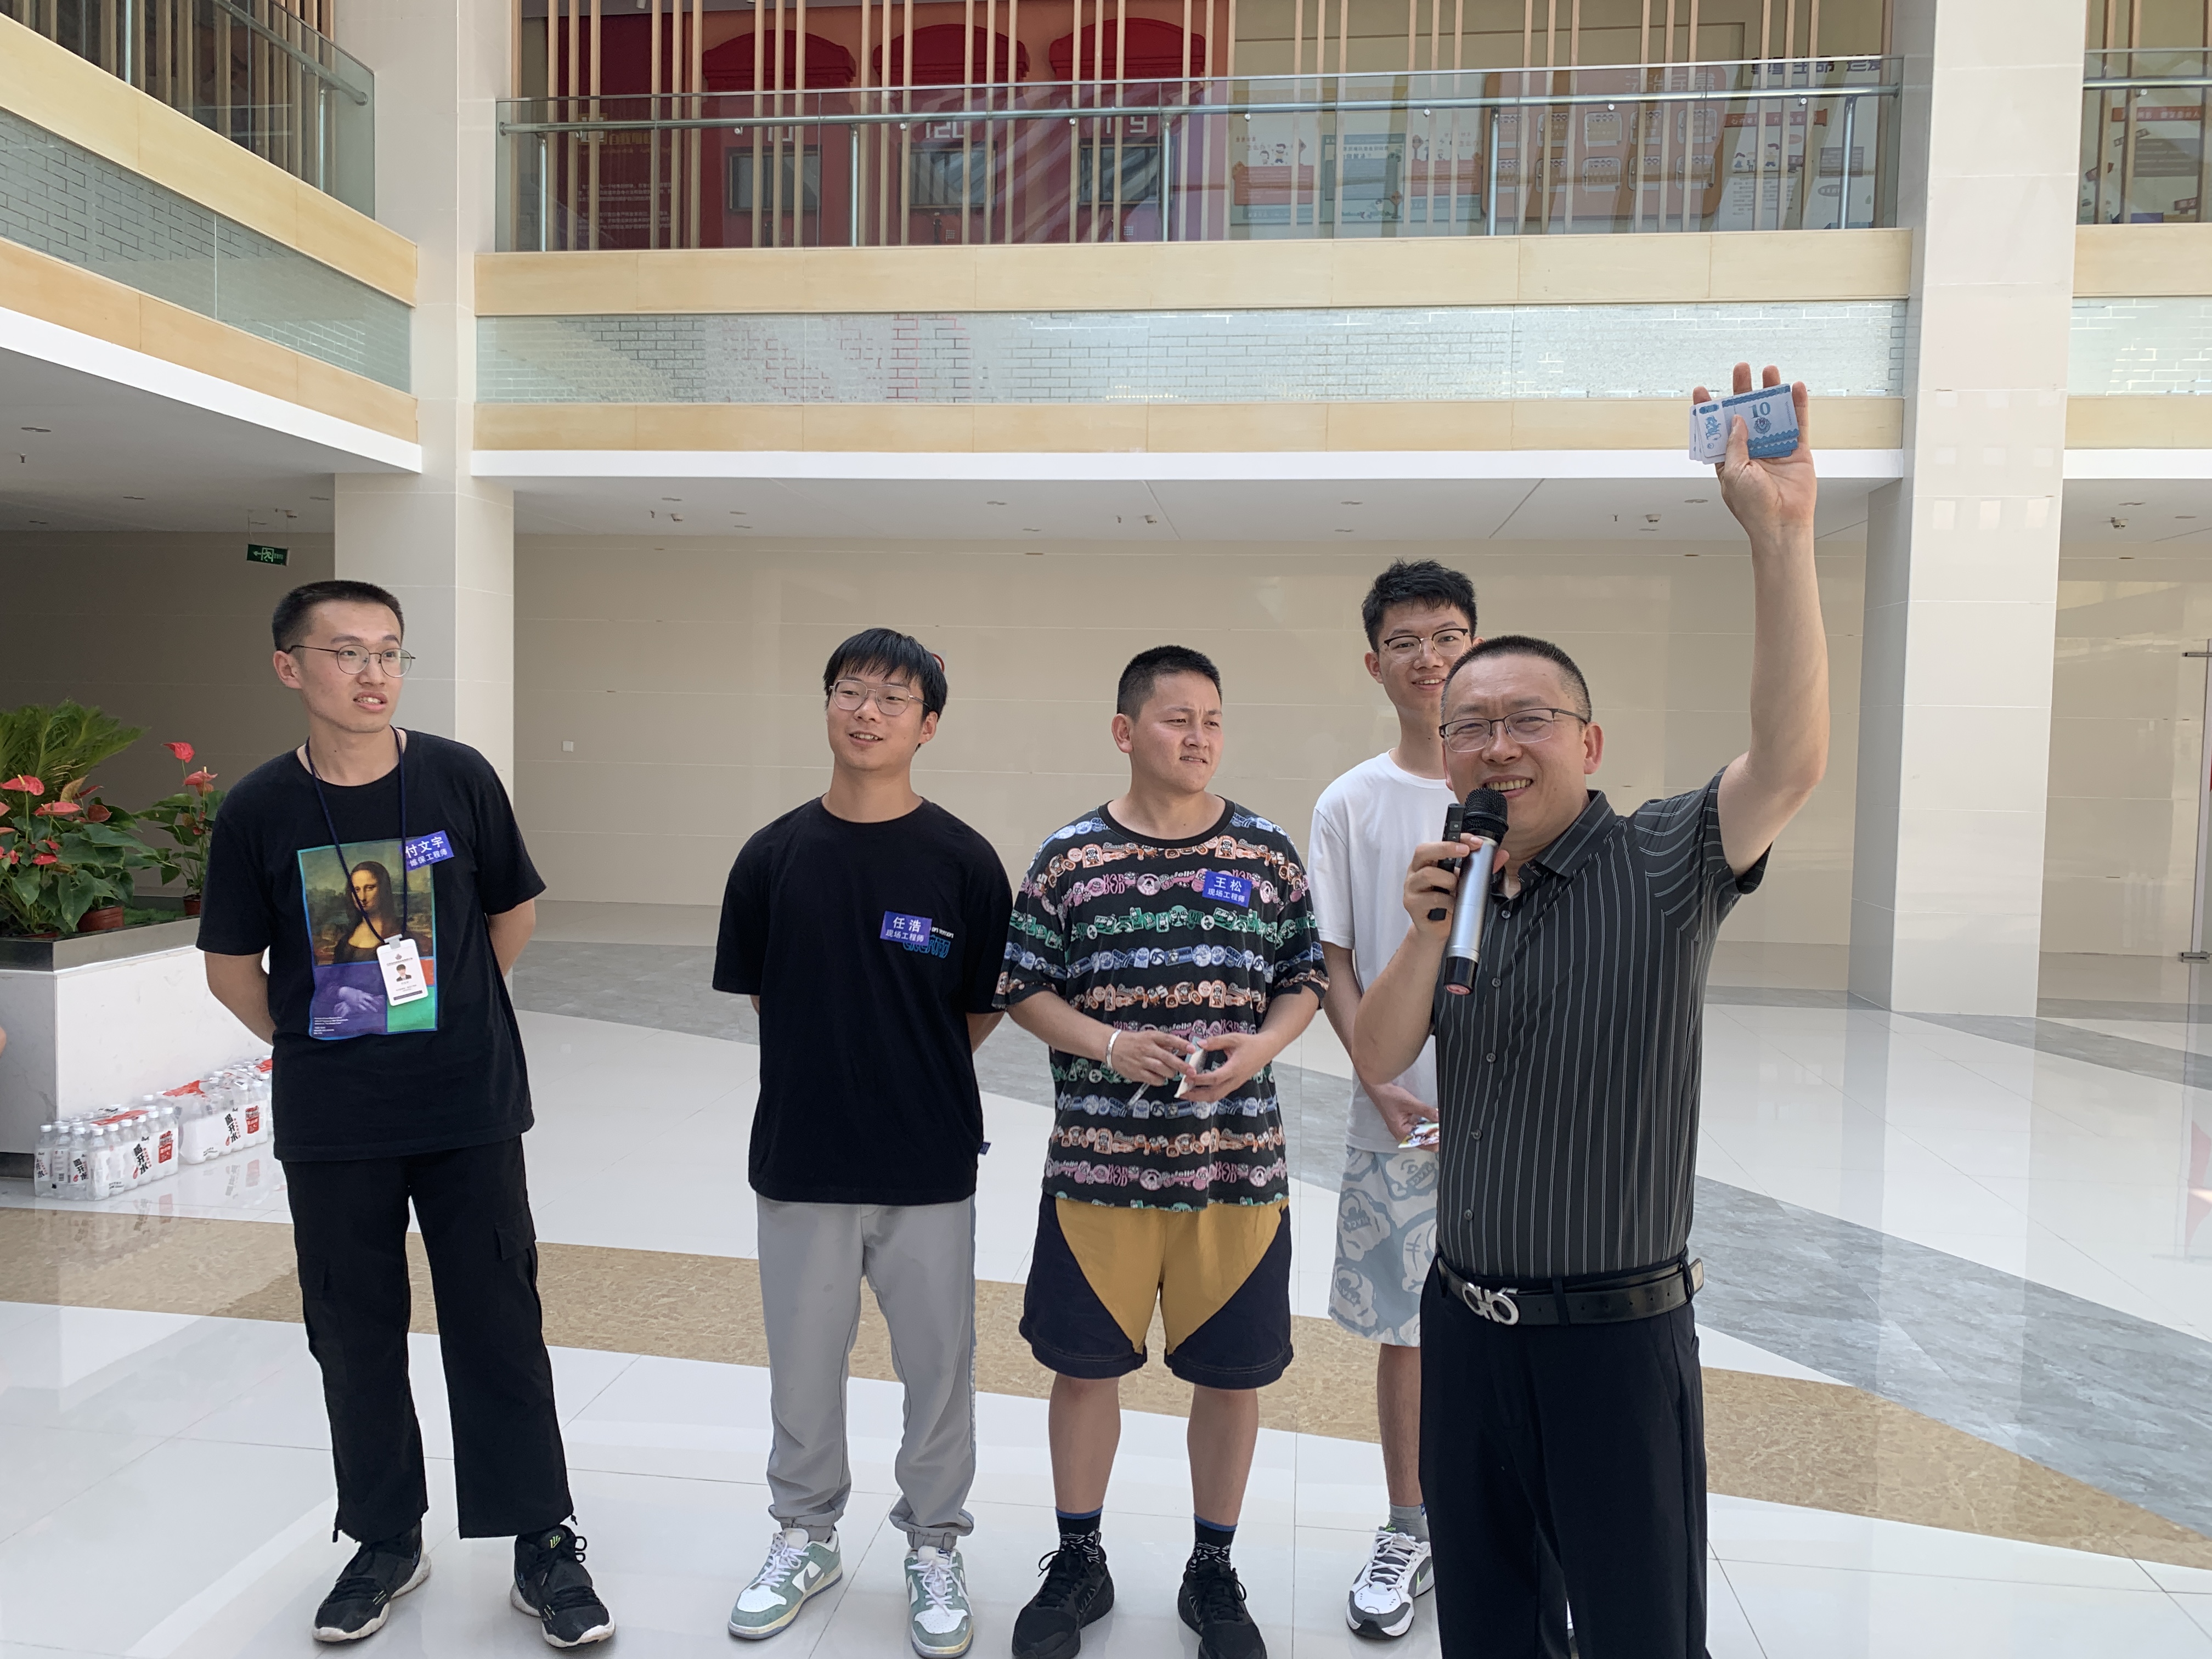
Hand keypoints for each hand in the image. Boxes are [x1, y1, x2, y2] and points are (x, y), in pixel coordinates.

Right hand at [1102, 1026, 1195, 1085]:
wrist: (1111, 1046)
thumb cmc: (1132, 1042)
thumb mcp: (1148, 1036)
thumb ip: (1163, 1043)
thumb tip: (1181, 1049)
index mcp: (1151, 1037)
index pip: (1169, 1039)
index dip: (1182, 1044)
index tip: (1192, 1049)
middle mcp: (1147, 1048)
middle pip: (1168, 1057)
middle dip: (1182, 1066)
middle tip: (1192, 1071)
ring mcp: (1142, 1061)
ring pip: (1162, 1069)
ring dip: (1171, 1073)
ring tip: (1172, 1073)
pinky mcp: (1137, 1072)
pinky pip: (1154, 1079)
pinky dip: (1161, 1080)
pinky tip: (1161, 1078)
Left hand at [1180, 1029, 1279, 1103]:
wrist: (1266, 1050)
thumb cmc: (1250, 1043)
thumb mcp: (1233, 1038)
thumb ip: (1215, 1041)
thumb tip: (1199, 1044)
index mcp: (1235, 1068)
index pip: (1215, 1078)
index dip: (1200, 1079)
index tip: (1187, 1077)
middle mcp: (1235, 1079)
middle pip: (1214, 1094)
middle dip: (1196, 1096)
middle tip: (1181, 1093)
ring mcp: (1235, 1084)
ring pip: (1216, 1097)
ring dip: (1200, 1097)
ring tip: (1185, 1094)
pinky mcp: (1234, 1084)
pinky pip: (1219, 1093)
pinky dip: (1207, 1094)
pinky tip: (1197, 1090)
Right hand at [1367, 1081, 1437, 1143]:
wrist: (1379, 1088)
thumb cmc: (1390, 1096)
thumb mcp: (1410, 1103)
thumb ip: (1425, 1111)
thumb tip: (1439, 1117)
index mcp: (1401, 1133)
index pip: (1421, 1143)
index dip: (1434, 1140)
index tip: (1444, 1134)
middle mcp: (1402, 1134)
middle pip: (1422, 1140)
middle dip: (1433, 1135)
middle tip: (1444, 1127)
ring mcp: (1404, 1129)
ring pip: (1421, 1134)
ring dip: (1430, 1129)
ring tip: (1440, 1124)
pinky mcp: (1406, 1123)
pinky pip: (1418, 1127)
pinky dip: (1425, 1124)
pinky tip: (1432, 1119)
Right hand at [1401, 836, 1479, 940]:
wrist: (1436, 930)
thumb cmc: (1447, 903)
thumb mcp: (1464, 883)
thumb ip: (1481, 868)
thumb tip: (1501, 855)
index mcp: (1427, 862)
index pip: (1437, 842)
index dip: (1455, 839)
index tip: (1474, 842)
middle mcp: (1416, 871)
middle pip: (1423, 851)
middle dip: (1446, 848)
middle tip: (1465, 851)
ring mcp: (1411, 887)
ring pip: (1428, 874)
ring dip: (1449, 881)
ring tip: (1456, 889)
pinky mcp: (1412, 903)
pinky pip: (1433, 898)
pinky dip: (1448, 901)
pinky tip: (1452, 905)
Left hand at [1693, 362, 1814, 544]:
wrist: (1781, 524)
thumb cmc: (1753, 508)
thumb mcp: (1734, 473)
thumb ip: (1734, 444)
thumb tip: (1736, 418)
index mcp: (1729, 458)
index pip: (1716, 428)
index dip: (1709, 409)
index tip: (1701, 390)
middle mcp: (1751, 450)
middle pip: (1745, 413)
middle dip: (1742, 391)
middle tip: (1741, 369)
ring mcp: (1774, 448)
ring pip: (1771, 413)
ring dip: (1769, 392)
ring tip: (1768, 371)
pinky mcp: (1796, 450)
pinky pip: (1797, 423)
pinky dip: (1796, 405)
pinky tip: (1794, 388)